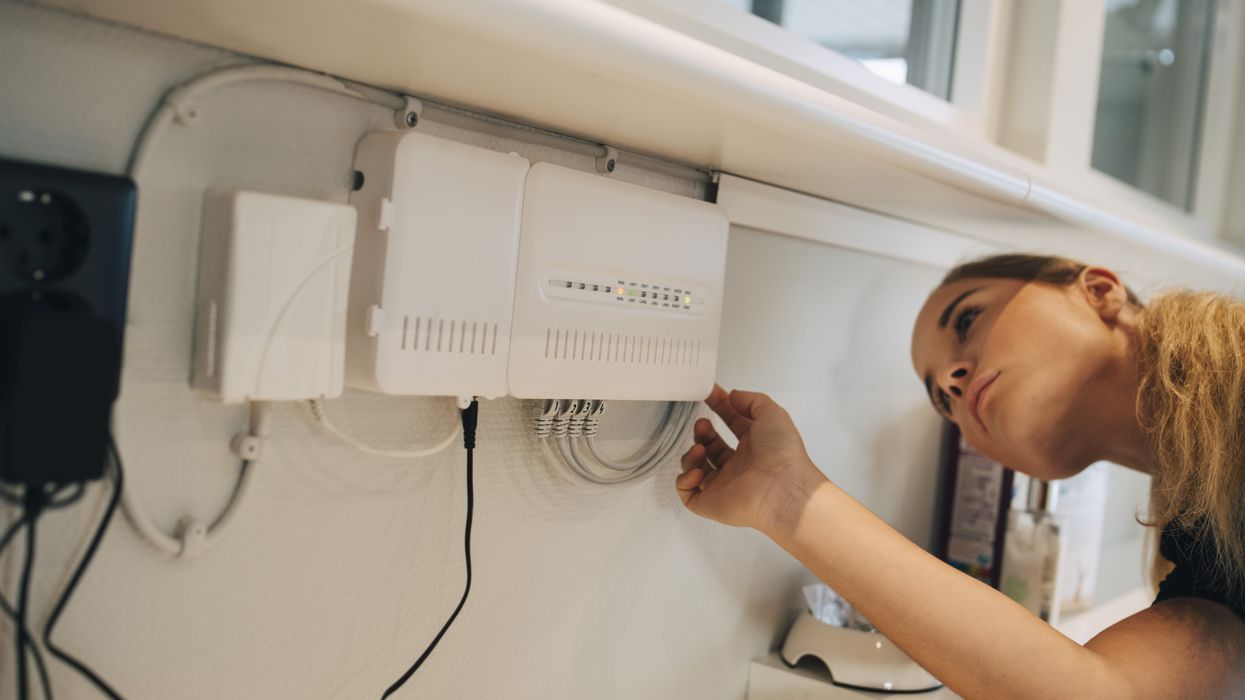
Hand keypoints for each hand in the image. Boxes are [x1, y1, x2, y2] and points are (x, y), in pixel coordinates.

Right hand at [676, 385, 827, 535]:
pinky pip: (687, 492)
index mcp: (754, 446)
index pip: (731, 423)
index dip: (719, 408)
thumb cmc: (782, 454)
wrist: (781, 489)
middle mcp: (739, 466)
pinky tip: (697, 472)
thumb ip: (751, 400)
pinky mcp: (710, 503)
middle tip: (703, 424)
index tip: (707, 394)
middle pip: (711, 446)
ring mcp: (724, 486)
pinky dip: (685, 479)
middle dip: (702, 432)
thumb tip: (732, 396)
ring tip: (700, 449)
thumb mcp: (772, 414)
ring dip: (691, 454)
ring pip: (696, 467)